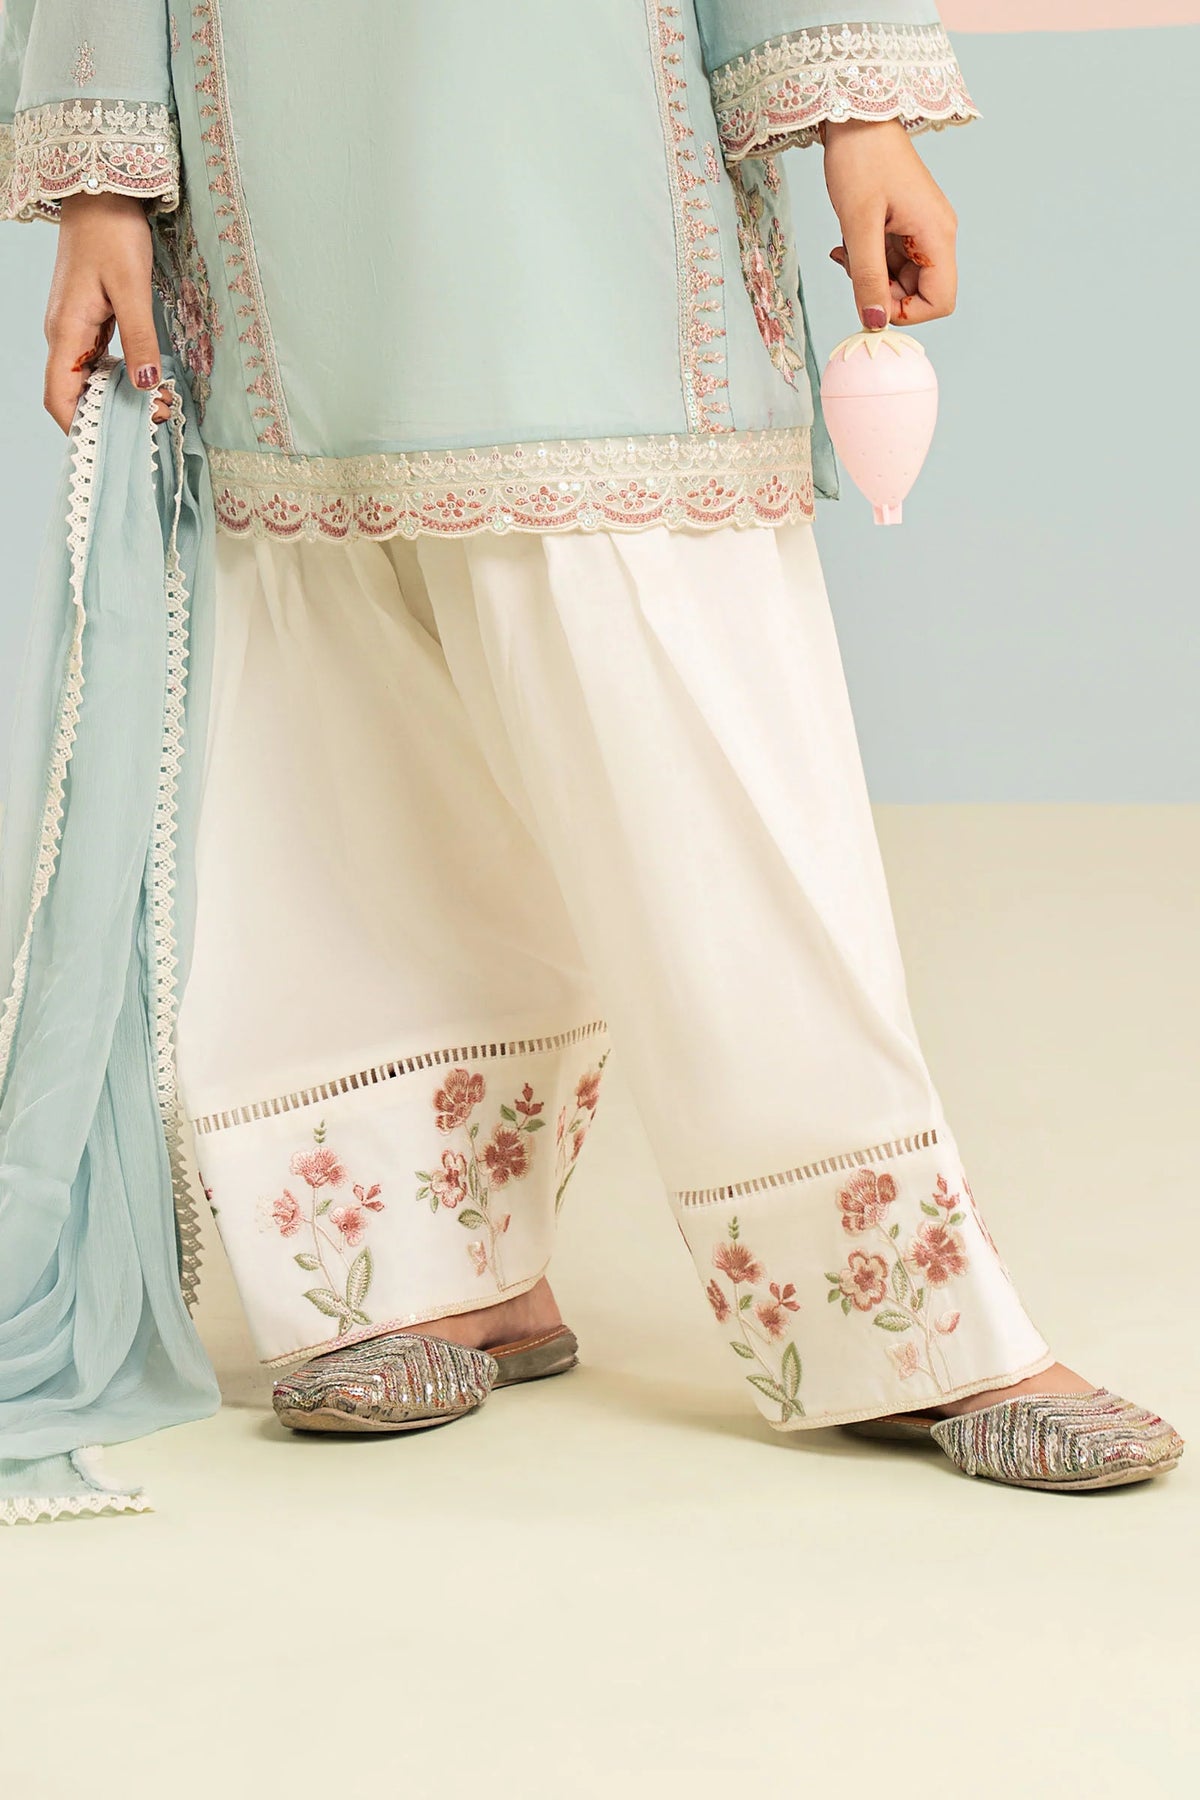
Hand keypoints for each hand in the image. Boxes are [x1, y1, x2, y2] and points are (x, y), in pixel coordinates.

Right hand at [43, 192, 170, 431]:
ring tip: (157, 407)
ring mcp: (74, 327)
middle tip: (154, 422)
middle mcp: (63, 334)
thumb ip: (140, 337)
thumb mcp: (132, 287)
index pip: (58, 396)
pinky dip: (119, 377)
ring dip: (116, 398)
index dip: (79, 427)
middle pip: (74, 394)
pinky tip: (145, 382)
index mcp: (65, 331)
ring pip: (87, 379)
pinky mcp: (88, 319)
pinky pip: (97, 361)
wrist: (100, 193)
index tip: (113, 445)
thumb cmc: (113, 233)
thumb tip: (146, 385)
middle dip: (107, 415)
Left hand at [823, 118, 957, 329]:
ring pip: (901, 279)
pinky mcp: (907, 224)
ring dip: (871, 275)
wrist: (856, 116)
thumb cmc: (860, 160)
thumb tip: (873, 323)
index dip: (905, 312)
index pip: (940, 302)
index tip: (871, 295)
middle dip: (882, 291)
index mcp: (937, 235)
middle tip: (852, 267)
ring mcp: (923, 229)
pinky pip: (892, 260)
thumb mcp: (858, 225)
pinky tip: (848, 242)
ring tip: (847, 248)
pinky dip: (869, 260)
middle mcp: (937, 234)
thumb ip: (867, 277)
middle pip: (919, 293)